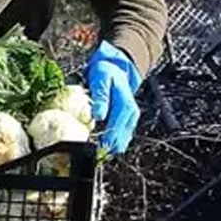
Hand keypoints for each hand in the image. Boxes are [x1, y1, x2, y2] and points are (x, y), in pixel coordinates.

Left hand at [85, 40, 142, 154]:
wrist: (116, 69)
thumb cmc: (106, 73)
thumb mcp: (100, 79)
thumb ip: (100, 97)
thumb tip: (98, 115)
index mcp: (125, 106)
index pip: (116, 131)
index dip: (105, 142)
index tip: (92, 148)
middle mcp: (131, 115)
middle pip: (120, 141)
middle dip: (106, 148)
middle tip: (89, 151)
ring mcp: (130, 119)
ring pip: (122, 142)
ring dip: (109, 146)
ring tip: (93, 147)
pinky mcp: (127, 122)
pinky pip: (121, 138)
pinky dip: (111, 141)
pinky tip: (100, 141)